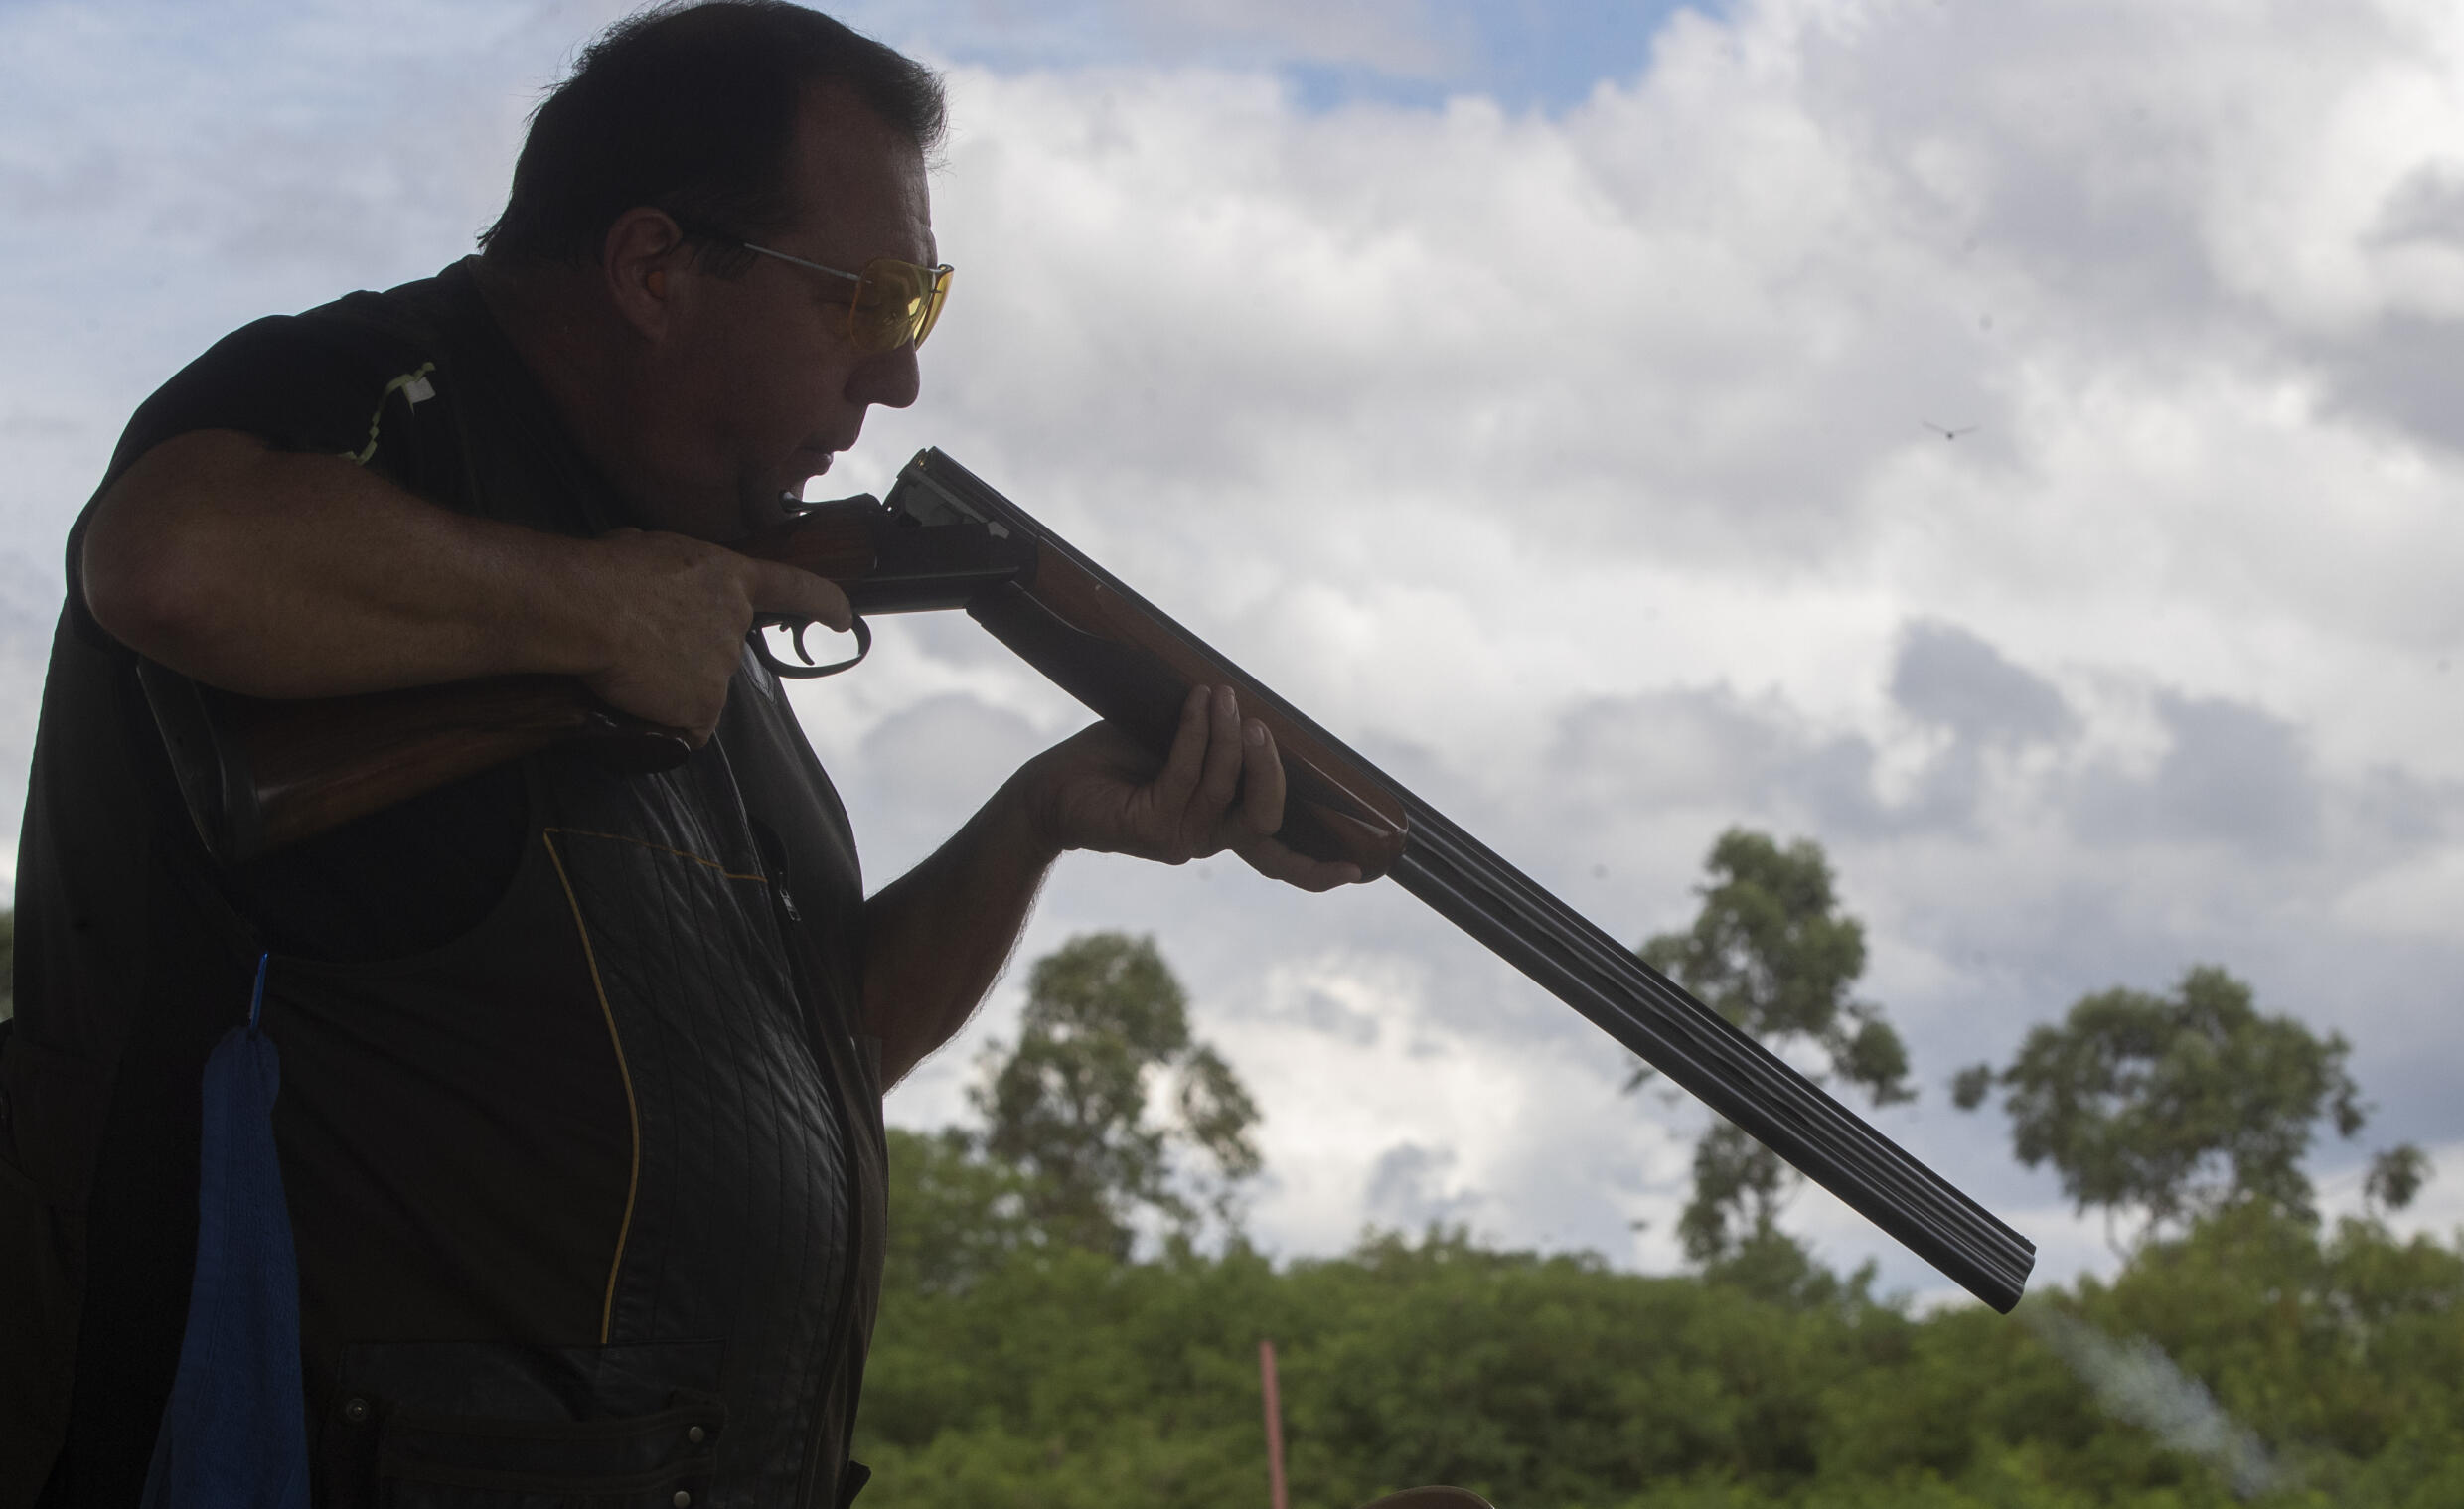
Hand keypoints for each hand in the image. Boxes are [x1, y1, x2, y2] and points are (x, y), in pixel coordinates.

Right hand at [579, 527, 852, 741]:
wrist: (591, 607)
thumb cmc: (607, 571)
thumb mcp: (649, 551)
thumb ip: (671, 574)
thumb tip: (651, 583)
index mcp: (728, 577)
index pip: (794, 589)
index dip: (823, 603)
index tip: (845, 617)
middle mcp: (737, 623)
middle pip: (718, 650)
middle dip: (684, 653)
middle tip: (640, 644)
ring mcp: (724, 668)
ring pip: (697, 688)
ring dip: (668, 684)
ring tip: (629, 666)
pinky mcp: (705, 706)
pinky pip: (685, 725)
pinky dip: (665, 720)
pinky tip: (638, 699)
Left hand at [1017, 684, 1364, 892]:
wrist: (1047, 790)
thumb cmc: (1110, 760)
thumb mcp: (1173, 742)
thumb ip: (1213, 738)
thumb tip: (1248, 700)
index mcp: (1218, 825)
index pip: (1277, 857)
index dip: (1316, 868)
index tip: (1360, 869)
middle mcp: (1204, 839)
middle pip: (1266, 821)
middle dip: (1273, 773)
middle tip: (1260, 728)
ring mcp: (1179, 839)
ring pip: (1227, 793)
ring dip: (1228, 739)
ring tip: (1223, 697)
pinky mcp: (1151, 826)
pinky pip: (1187, 776)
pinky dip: (1196, 735)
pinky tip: (1196, 704)